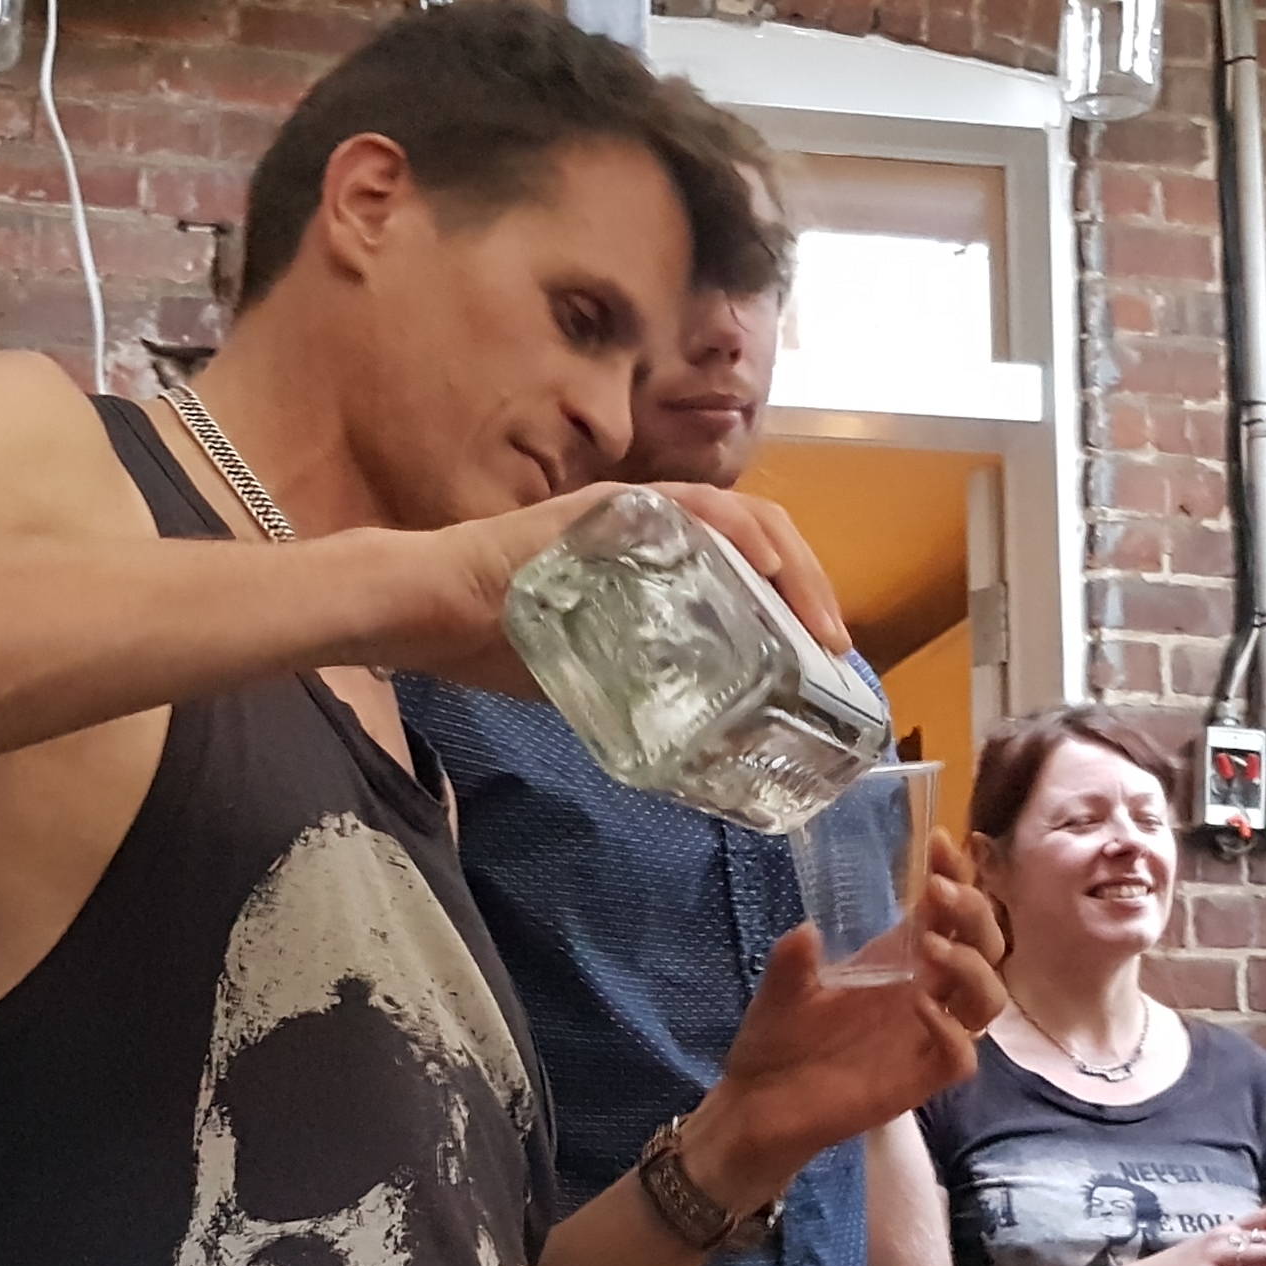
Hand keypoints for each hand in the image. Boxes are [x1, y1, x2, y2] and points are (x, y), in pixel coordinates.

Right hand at [400, 481, 854, 694]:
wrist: (433, 613)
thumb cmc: (498, 643)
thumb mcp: (594, 676)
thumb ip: (641, 689)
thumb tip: (700, 758)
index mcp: (657, 564)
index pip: (749, 568)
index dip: (796, 602)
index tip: (823, 654)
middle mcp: (657, 530)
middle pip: (762, 540)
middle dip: (809, 590)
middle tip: (833, 646)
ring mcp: (637, 514)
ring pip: (742, 518)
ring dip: (791, 567)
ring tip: (815, 621)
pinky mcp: (612, 508)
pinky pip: (693, 508)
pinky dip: (739, 534)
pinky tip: (764, 568)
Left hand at [686, 837, 1009, 1206]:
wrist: (756, 1105)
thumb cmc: (777, 1040)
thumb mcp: (780, 985)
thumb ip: (795, 958)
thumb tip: (809, 930)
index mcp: (900, 960)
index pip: (949, 911)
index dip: (957, 875)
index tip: (941, 842)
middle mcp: (925, 993)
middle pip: (986, 946)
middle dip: (974, 912)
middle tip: (938, 891)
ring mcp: (928, 1037)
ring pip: (989, 999)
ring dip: (972, 966)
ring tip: (932, 946)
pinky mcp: (920, 1080)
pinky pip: (960, 1056)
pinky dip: (951, 1031)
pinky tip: (922, 1008)